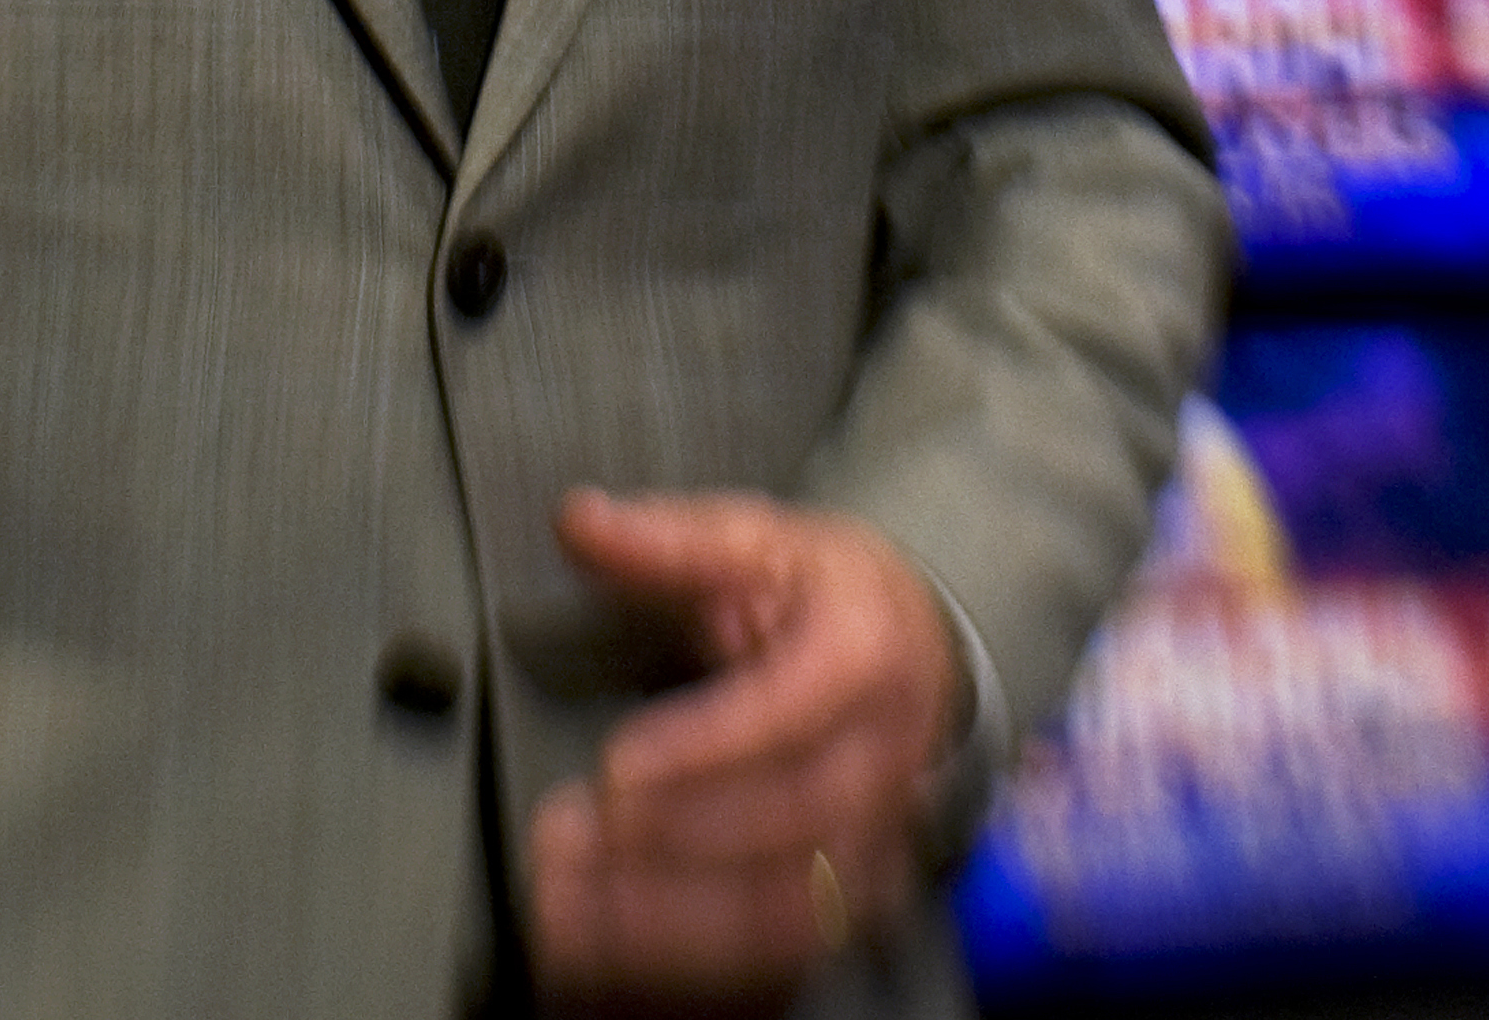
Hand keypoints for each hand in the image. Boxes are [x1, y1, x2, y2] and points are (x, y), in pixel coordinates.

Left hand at [526, 487, 965, 1015]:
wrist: (918, 649)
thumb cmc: (826, 594)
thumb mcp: (756, 538)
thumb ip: (666, 540)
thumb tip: (579, 522)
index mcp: (863, 659)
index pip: (787, 717)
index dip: (702, 751)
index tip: (616, 767)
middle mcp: (883, 763)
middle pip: (788, 828)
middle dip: (672, 843)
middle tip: (570, 841)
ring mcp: (875, 842)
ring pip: (788, 914)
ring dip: (674, 926)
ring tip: (569, 912)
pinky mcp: (851, 901)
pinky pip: (776, 960)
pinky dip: (689, 966)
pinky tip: (604, 954)